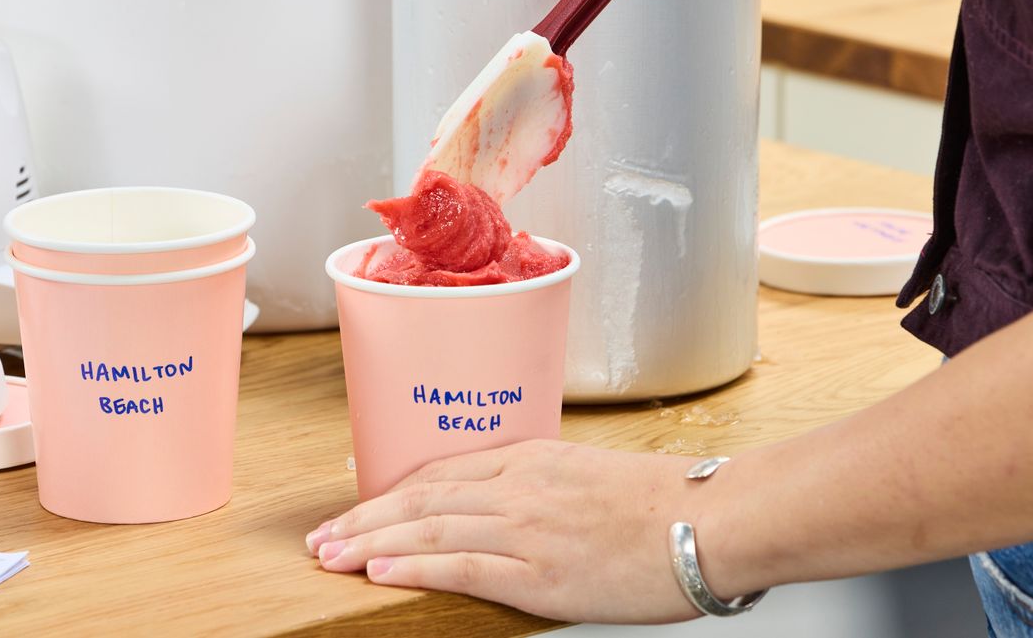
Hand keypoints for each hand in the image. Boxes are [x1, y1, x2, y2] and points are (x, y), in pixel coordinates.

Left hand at [304, 439, 709, 624]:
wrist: (711, 520)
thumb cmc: (664, 503)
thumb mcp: (589, 476)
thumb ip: (541, 488)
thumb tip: (509, 512)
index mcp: (529, 459)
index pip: (439, 474)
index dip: (389, 494)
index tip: (356, 509)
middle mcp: (517, 487)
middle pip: (420, 500)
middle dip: (362, 519)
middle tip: (321, 538)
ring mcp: (524, 529)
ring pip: (427, 530)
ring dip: (370, 544)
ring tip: (330, 557)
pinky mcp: (539, 573)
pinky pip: (461, 566)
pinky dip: (414, 568)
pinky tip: (379, 572)